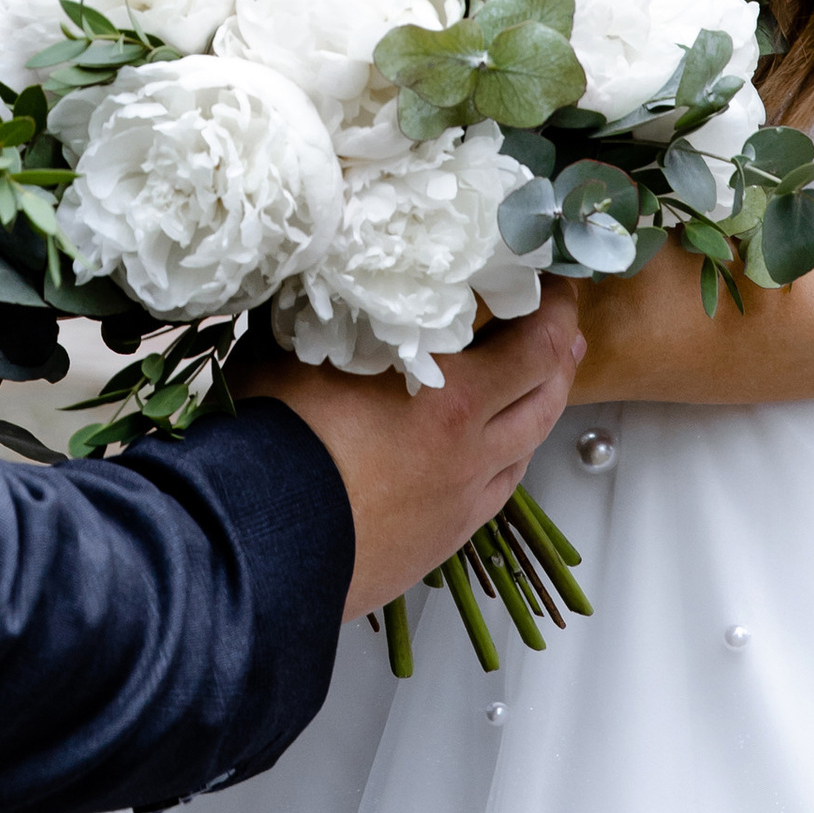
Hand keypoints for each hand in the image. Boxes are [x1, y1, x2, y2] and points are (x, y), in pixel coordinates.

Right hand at [250, 293, 584, 618]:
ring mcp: (459, 501)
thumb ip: (331, 306)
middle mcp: (469, 450)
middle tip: (558, 327)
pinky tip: (493, 452)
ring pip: (527, 449)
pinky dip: (506, 460)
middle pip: (546, 396)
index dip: (556, 308)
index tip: (555, 285)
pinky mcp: (440, 541)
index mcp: (449, 395)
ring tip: (537, 383)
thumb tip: (327, 269)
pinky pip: (495, 494)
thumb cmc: (272, 440)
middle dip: (560, 353)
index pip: (536, 343)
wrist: (253, 543)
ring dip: (538, 408)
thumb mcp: (296, 345)